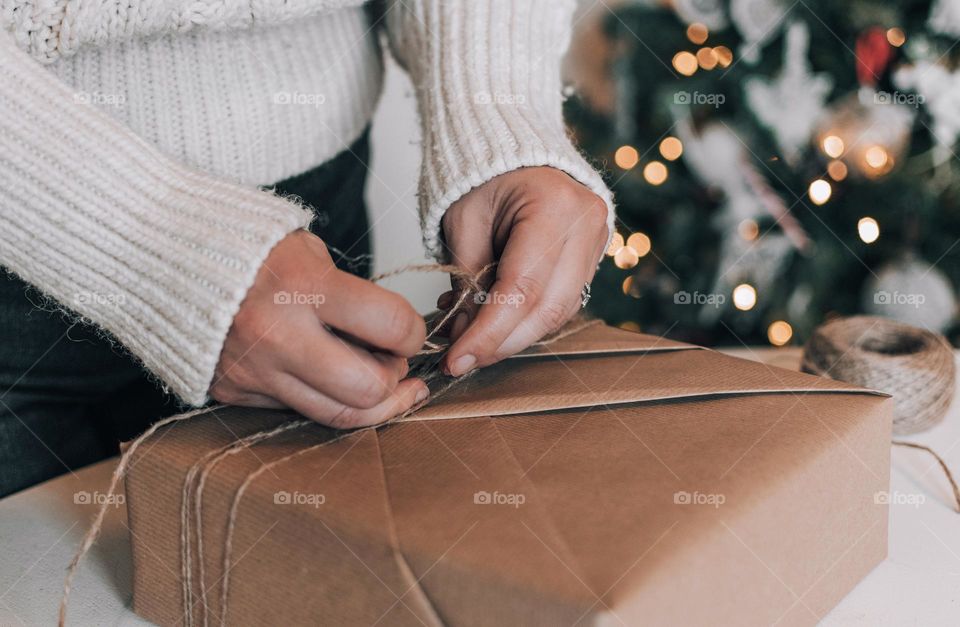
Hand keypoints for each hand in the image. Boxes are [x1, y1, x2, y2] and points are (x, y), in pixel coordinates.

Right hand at [211, 230, 427, 427]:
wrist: (165, 256)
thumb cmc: (246, 247)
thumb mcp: (307, 250)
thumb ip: (349, 294)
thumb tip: (390, 337)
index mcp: (302, 285)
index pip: (391, 326)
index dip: (414, 332)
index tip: (410, 330)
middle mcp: (278, 334)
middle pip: (368, 387)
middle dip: (394, 377)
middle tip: (393, 361)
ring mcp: (254, 370)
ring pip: (337, 415)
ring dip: (370, 402)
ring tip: (381, 383)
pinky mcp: (234, 391)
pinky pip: (297, 411)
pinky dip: (323, 398)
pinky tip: (332, 379)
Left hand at [439, 167, 608, 375]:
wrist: (513, 157)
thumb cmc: (485, 180)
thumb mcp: (463, 224)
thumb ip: (466, 283)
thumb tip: (463, 338)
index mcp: (553, 205)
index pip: (521, 288)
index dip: (488, 333)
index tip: (456, 360)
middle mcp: (586, 224)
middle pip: (547, 309)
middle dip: (501, 343)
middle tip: (461, 360)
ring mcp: (596, 242)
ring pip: (557, 313)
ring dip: (513, 337)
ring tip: (474, 343)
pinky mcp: (592, 258)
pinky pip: (562, 303)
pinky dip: (527, 321)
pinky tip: (497, 324)